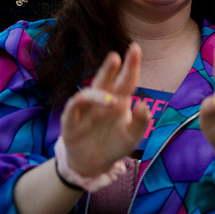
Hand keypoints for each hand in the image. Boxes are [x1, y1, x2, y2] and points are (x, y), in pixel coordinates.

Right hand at [59, 43, 149, 176]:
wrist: (94, 164)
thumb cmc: (115, 144)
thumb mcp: (133, 136)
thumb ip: (141, 122)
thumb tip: (143, 103)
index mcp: (120, 101)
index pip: (126, 80)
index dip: (131, 65)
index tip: (135, 48)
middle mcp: (102, 102)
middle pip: (105, 80)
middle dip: (109, 68)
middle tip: (116, 56)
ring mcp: (86, 111)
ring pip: (88, 93)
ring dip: (98, 94)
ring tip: (113, 101)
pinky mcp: (72, 123)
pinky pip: (72, 109)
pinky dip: (78, 103)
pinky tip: (83, 100)